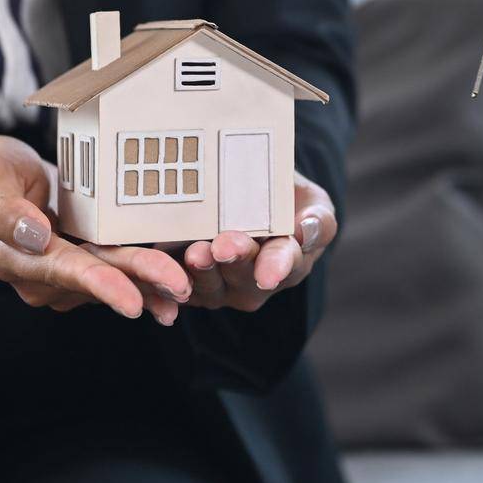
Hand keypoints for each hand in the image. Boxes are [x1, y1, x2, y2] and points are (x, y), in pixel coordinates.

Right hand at [0, 135, 192, 323]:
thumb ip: (4, 211)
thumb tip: (35, 236)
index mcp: (14, 257)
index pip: (62, 271)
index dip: (99, 285)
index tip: (131, 300)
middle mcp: (43, 273)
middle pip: (97, 278)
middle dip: (140, 283)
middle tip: (180, 287)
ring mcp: (65, 268)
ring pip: (113, 277)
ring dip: (150, 285)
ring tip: (187, 289)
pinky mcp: (84, 258)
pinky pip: (118, 268)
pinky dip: (146, 273)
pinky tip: (178, 277)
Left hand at [175, 171, 336, 311]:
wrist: (249, 197)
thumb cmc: (285, 199)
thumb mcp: (313, 203)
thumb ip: (318, 220)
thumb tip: (306, 229)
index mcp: (291, 260)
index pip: (286, 264)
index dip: (276, 267)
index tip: (268, 273)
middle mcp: (257, 280)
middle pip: (245, 276)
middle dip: (234, 261)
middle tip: (224, 245)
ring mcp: (223, 286)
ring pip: (211, 285)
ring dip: (202, 270)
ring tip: (196, 251)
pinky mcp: (191, 283)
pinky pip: (178, 285)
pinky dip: (171, 277)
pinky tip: (164, 265)